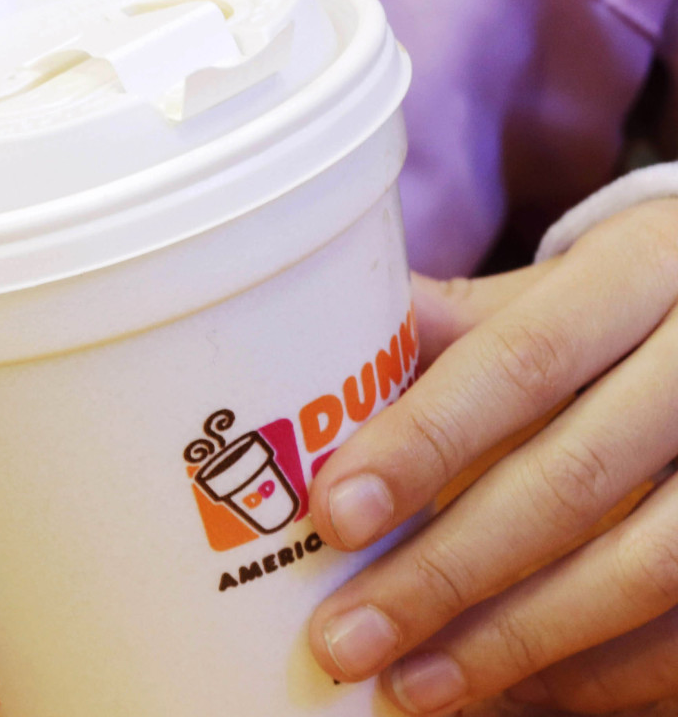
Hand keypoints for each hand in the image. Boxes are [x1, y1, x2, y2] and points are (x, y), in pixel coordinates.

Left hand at [305, 200, 677, 713]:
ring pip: (646, 569)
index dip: (424, 443)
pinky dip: (602, 675)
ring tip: (412, 685)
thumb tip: (300, 353)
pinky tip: (514, 691)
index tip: (334, 516)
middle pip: (574, 480)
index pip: (523, 360)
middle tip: (345, 638)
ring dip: (514, 642)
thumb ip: (450, 324)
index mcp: (640, 270)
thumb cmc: (624, 313)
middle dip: (446, 573)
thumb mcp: (556, 289)